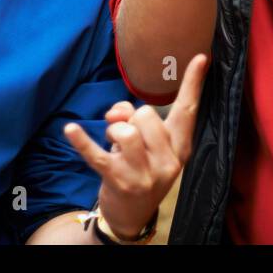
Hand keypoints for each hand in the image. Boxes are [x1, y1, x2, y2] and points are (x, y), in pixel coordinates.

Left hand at [63, 52, 207, 240]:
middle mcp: (167, 161)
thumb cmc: (142, 170)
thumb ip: (135, 120)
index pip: (187, 111)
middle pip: (145, 114)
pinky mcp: (118, 180)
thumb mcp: (148, 146)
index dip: (193, 84)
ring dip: (113, 129)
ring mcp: (143, 173)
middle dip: (130, 117)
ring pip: (125, 129)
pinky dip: (82, 140)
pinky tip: (70, 129)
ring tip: (114, 145)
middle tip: (126, 136)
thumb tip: (116, 112)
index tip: (201, 57)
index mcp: (180, 148)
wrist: (132, 215)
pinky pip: (97, 153)